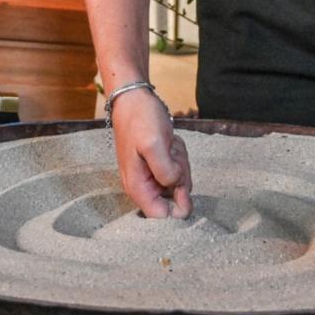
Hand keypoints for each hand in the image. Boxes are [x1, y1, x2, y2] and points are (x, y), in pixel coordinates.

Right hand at [110, 88, 192, 218]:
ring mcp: (152, 175)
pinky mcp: (159, 164)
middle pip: (175, 198)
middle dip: (180, 173)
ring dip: (179, 160)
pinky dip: (178, 154)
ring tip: (167, 142)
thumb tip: (177, 191)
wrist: (134, 97)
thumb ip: (165, 171)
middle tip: (170, 151)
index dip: (178, 204)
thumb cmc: (140, 119)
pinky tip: (168, 140)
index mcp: (138, 188)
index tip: (180, 179)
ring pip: (179, 181)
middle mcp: (144, 186)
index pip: (162, 217)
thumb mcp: (153, 144)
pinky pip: (178, 168)